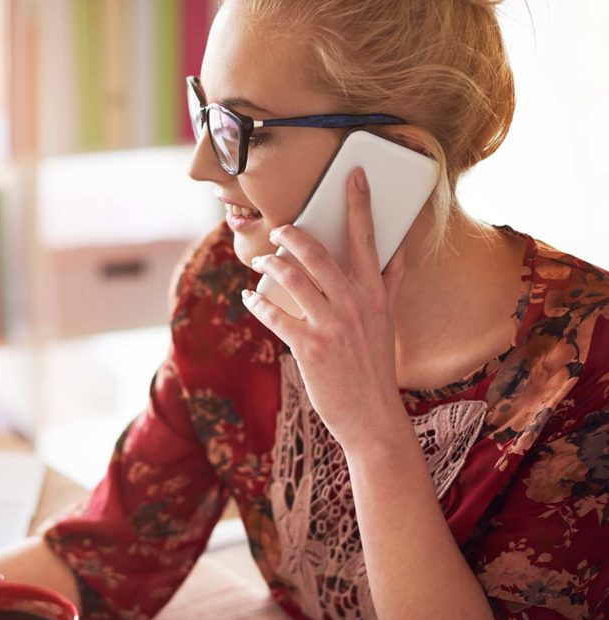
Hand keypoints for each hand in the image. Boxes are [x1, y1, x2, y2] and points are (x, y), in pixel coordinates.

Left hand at [241, 167, 407, 450]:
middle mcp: (355, 304)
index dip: (359, 204)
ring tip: (261, 261)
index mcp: (376, 293)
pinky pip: (275, 315)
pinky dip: (258, 304)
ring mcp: (331, 325)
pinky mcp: (309, 347)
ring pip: (292, 279)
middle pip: (318, 254)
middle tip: (280, 227)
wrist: (373, 415)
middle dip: (294, 234)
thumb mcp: (388, 321)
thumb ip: (390, 283)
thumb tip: (397, 250)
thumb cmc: (376, 365)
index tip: (352, 175)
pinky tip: (250, 299)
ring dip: (271, 265)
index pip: (368, 239)